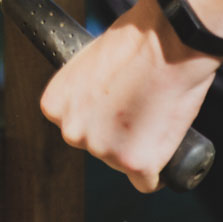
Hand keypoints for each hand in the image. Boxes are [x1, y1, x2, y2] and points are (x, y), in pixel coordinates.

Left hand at [39, 0, 221, 191]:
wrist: (169, 41)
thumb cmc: (136, 41)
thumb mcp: (90, 61)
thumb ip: (85, 90)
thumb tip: (95, 101)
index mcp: (54, 106)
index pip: (76, 126)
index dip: (101, 115)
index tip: (118, 102)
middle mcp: (71, 132)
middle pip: (97, 146)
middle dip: (118, 134)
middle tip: (142, 106)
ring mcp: (102, 150)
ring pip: (122, 162)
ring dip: (140, 146)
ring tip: (156, 111)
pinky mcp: (135, 164)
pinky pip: (146, 181)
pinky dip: (157, 169)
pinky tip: (164, 142)